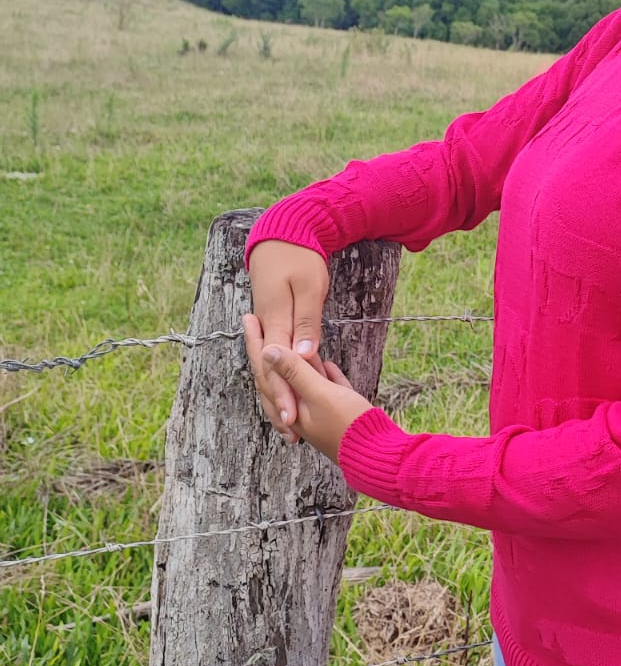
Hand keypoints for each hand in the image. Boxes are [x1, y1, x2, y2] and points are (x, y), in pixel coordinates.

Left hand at [242, 315, 373, 463]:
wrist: (379, 454)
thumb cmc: (348, 426)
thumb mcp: (320, 394)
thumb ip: (295, 372)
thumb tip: (268, 350)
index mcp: (288, 408)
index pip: (266, 370)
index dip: (257, 343)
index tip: (251, 319)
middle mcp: (298, 412)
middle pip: (279, 376)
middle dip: (272, 349)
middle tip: (261, 322)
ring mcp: (319, 414)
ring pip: (302, 382)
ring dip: (298, 361)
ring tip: (294, 339)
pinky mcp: (338, 415)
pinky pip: (325, 391)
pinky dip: (324, 376)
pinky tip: (329, 366)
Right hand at [246, 240, 331, 443]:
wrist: (283, 231)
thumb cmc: (300, 256)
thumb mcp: (310, 287)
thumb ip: (306, 323)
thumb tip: (303, 355)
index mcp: (274, 319)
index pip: (277, 367)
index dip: (284, 395)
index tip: (292, 419)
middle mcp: (266, 324)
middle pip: (268, 373)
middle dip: (278, 403)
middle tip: (291, 433)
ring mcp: (266, 322)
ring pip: (268, 367)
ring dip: (276, 393)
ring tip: (287, 422)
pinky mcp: (271, 319)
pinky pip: (272, 354)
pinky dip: (279, 374)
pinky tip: (291, 388)